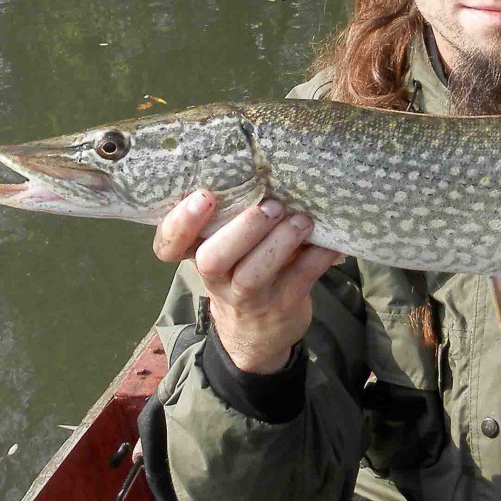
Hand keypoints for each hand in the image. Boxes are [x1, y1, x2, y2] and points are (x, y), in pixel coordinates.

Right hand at [153, 190, 341, 373]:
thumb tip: (269, 166)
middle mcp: (217, 277)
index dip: (179, 224)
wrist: (258, 333)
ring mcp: (249, 296)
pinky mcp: (283, 304)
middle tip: (271, 206)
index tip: (203, 196)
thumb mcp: (228, 248)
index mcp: (198, 254)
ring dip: (279, 242)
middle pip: (212, 259)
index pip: (168, 246)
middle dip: (242, 229)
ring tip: (302, 221)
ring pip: (252, 274)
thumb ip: (235, 215)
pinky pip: (301, 277)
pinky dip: (319, 254)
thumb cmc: (242, 270)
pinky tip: (332, 238)